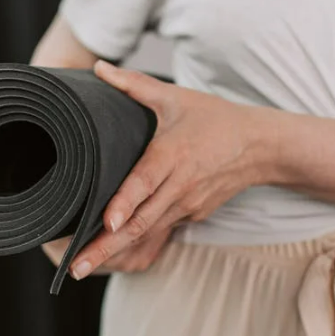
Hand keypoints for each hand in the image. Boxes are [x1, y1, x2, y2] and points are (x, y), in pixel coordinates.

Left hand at [67, 60, 269, 279]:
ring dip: (115, 254)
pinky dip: (136, 249)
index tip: (104, 224)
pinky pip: (159, 235)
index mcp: (172, 156)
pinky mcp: (191, 215)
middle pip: (139, 222)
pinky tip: (112, 262)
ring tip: (83, 268)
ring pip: (146, 235)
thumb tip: (98, 67)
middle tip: (74, 267)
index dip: (123, 204)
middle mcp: (179, 186)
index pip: (144, 184)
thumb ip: (134, 84)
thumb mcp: (175, 97)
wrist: (260, 146)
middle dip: (105, 247)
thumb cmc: (215, 119)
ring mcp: (187, 206)